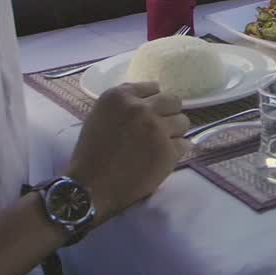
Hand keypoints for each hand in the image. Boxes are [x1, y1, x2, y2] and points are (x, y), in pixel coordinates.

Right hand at [64, 82, 189, 222]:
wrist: (90, 187)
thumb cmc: (91, 154)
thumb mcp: (100, 116)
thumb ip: (124, 104)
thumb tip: (150, 100)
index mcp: (119, 97)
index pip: (152, 88)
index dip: (152, 102)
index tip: (149, 113)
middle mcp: (141, 108)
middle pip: (173, 100)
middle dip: (168, 113)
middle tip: (160, 128)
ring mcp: (157, 129)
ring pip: (183, 121)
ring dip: (174, 132)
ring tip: (160, 145)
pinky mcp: (168, 150)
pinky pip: (184, 144)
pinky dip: (175, 152)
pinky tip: (161, 159)